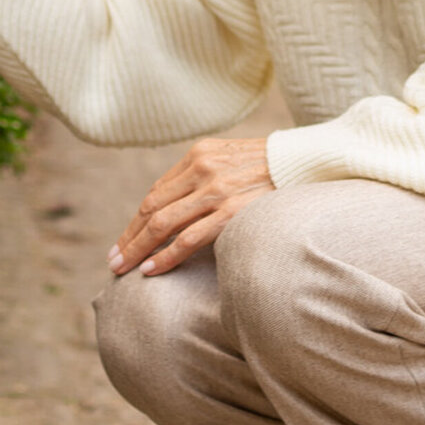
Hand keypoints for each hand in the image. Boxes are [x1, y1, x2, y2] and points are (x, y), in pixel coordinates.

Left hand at [108, 137, 272, 275]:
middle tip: (113, 261)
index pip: (156, 192)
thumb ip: (205, 176)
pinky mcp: (232, 211)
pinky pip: (188, 239)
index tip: (124, 241)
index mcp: (200, 154)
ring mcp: (217, 190)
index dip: (136, 220)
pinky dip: (165, 256)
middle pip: (152, 208)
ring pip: (162, 225)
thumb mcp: (233, 160)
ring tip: (122, 269)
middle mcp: (203, 168)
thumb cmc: (274, 168)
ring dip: (137, 250)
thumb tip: (179, 209)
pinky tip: (150, 270)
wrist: (311, 163)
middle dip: (129, 238)